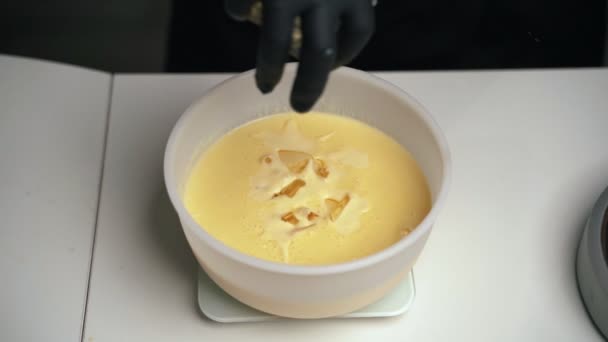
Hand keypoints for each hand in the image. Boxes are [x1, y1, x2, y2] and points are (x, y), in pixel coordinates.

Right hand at [225, 0, 374, 111]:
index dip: (346, 53)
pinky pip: (245, 5)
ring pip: (277, 41)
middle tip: (300, 105)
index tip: (332, 65)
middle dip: (309, 85)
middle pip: (321, 52)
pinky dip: (239, 11)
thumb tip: (332, 25)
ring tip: (265, 83)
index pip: (358, 32)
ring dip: (269, 67)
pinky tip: (240, 14)